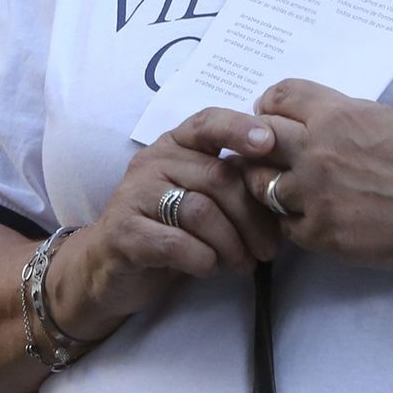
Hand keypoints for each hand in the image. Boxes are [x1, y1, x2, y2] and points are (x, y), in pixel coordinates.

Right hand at [53, 107, 282, 337]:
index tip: (269, 144)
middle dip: (252, 218)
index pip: (208, 122)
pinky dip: (203, 260)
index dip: (239, 128)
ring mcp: (134, 194)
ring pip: (201, 212)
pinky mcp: (123, 232)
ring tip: (241, 265)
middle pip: (218, 178)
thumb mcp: (201, 199)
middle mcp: (153, 161)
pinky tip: (207, 268)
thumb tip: (281, 191)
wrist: (111, 269)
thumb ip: (230, 187)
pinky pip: (176, 243)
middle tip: (267, 251)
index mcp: (175, 145)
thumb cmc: (169, 231)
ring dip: (231, 245)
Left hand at [238, 79, 392, 273]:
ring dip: (271, 184)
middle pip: (257, 139)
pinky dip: (294, 220)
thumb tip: (303, 118)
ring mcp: (315, 195)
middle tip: (271, 154)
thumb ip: (337, 115)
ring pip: (261, 183)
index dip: (272, 107)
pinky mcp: (322, 234)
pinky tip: (315, 217)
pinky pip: (285, 224)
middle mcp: (317, 150)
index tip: (273, 117)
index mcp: (336, 114)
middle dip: (260, 144)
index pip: (277, 97)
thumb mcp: (384, 117)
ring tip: (292, 189)